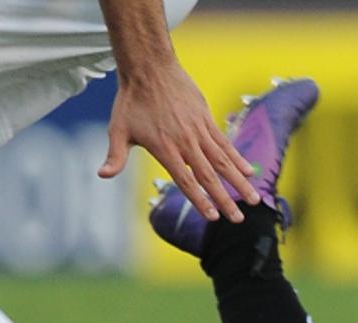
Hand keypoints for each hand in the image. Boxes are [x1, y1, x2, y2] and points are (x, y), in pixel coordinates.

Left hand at [98, 62, 259, 222]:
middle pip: (209, 176)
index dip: (200, 200)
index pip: (186, 181)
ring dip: (239, 182)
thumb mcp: (118, 130)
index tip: (212, 217)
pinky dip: (237, 158)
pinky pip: (224, 142)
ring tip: (254, 199)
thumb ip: (115, 156)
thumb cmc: (130, 102)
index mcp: (166, 149)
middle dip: (225, 199)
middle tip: (238, 219)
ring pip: (223, 161)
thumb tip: (103, 175)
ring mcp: (199, 130)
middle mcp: (186, 142)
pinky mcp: (206, 118)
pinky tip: (248, 171)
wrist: (149, 68)